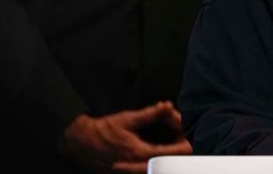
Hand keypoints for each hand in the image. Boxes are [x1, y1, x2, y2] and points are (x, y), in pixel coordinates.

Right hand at [57, 101, 192, 172]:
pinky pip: (146, 171)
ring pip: (155, 170)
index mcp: (139, 153)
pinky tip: (163, 158)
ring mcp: (130, 172)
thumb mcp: (128, 119)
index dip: (183, 148)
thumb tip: (167, 105)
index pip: (168, 154)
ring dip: (168, 161)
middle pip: (164, 166)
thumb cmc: (104, 129)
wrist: (79, 141)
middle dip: (179, 157)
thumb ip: (150, 113)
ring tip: (179, 150)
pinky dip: (157, 165)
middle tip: (190, 145)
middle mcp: (136, 166)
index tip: (193, 142)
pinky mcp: (126, 172)